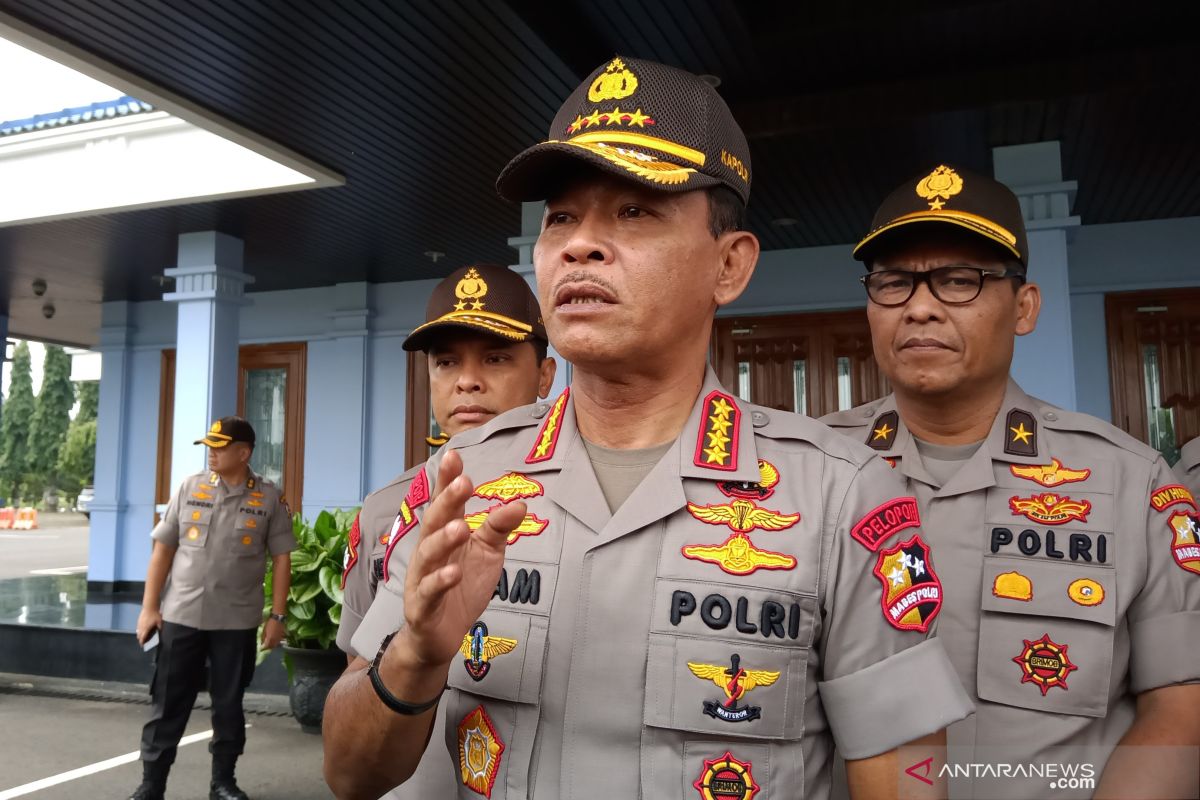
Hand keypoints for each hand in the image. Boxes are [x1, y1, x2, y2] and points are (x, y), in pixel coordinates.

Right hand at [136, 608, 161, 644]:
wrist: (150, 606)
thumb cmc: (155, 614)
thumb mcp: (160, 622)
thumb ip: (160, 627)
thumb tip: (160, 631)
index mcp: (146, 629)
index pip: (142, 637)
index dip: (142, 642)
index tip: (142, 645)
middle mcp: (141, 627)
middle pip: (139, 636)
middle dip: (141, 639)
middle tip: (144, 641)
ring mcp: (139, 623)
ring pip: (138, 631)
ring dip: (140, 634)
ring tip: (144, 636)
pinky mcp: (138, 620)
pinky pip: (138, 627)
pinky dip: (139, 630)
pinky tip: (143, 629)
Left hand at [261, 617, 285, 649]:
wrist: (278, 618)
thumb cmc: (270, 623)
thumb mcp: (264, 630)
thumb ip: (263, 637)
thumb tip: (262, 642)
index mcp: (270, 638)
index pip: (267, 646)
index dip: (264, 648)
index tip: (262, 648)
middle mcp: (275, 640)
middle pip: (272, 646)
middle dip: (269, 647)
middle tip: (266, 646)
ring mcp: (279, 638)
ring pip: (276, 644)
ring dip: (273, 645)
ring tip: (270, 644)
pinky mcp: (282, 635)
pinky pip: (279, 641)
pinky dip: (277, 642)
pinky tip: (275, 640)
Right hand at [402, 449, 525, 667]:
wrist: (441, 634)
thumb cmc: (462, 586)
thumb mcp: (486, 553)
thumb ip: (498, 527)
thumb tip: (520, 503)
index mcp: (444, 534)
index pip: (445, 502)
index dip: (447, 480)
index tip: (454, 455)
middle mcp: (429, 551)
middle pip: (435, 521)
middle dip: (447, 501)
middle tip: (463, 482)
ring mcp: (422, 577)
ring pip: (429, 554)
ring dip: (444, 539)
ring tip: (461, 527)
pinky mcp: (422, 606)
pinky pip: (430, 591)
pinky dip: (441, 581)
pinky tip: (454, 573)